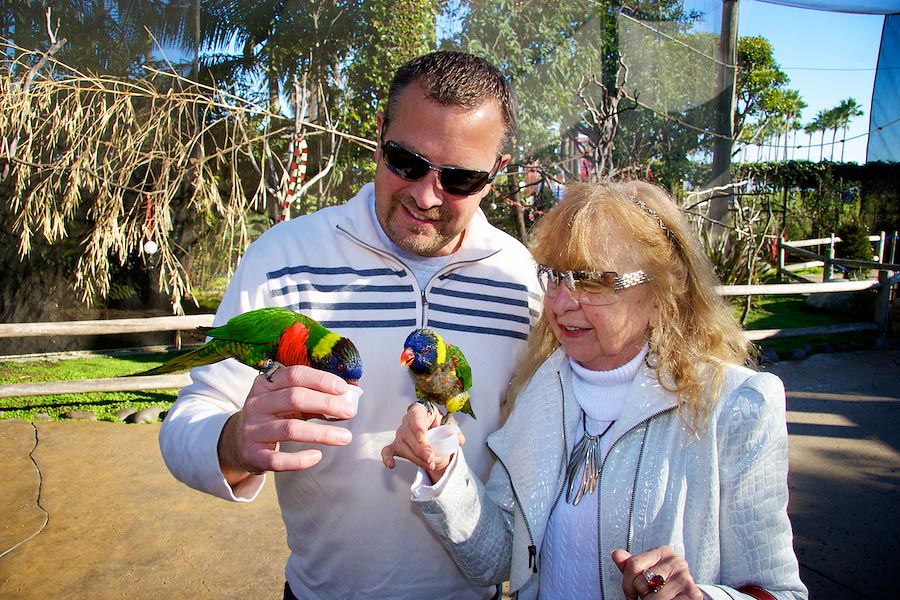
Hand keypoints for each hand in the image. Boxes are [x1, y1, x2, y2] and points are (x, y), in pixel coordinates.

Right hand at [218, 365, 356, 485]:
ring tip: (345, 437)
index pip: (294, 374)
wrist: (237, 442)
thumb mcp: (285, 401)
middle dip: (326, 403)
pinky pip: (278, 460)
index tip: (343, 388)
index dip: (321, 380)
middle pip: (294, 398)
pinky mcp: (253, 455)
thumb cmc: (272, 416)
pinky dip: (300, 460)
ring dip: (322, 433)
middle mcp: (256, 404)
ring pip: (290, 429)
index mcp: (266, 384)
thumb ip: (312, 397)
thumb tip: (345, 401)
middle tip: (350, 412)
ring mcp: (252, 430)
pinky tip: (317, 456)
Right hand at [380, 403, 464, 481]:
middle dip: (420, 449)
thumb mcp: (448, 424)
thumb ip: (454, 432)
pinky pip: (388, 450)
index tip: (423, 437)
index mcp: (419, 411)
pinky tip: (391, 464)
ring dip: (415, 457)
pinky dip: (387, 457)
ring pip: (403, 446)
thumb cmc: (438, 424)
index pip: (416, 415)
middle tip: (431, 458)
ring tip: (428, 464)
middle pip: (409, 434)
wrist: (432, 429)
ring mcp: (400, 434)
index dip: (418, 426)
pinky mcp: (396, 445)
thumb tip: (459, 440)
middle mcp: (406, 421)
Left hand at [612, 547, 702, 599]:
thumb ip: (631, 565)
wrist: (686, 597)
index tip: (632, 593)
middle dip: (641, 594)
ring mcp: (685, 579)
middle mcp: (676, 562)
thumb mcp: (645, 572)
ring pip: (653, 598)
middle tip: (650, 595)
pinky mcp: (693, 595)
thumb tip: (616, 554)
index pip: (633, 565)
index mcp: (663, 552)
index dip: (627, 584)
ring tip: (658, 599)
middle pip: (641, 582)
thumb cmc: (662, 585)